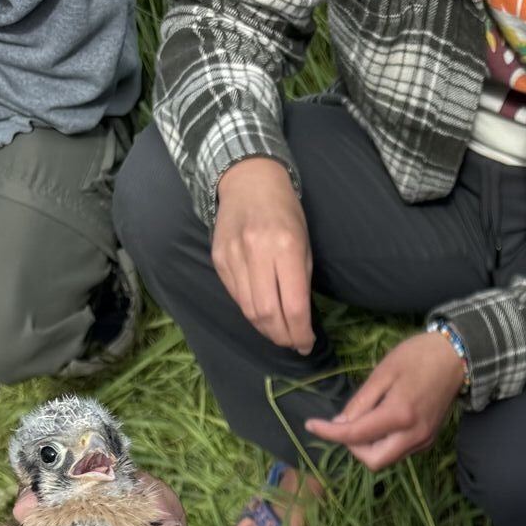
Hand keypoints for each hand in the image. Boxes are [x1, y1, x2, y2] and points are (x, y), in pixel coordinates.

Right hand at [213, 157, 314, 353]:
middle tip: (293, 343)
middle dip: (282, 336)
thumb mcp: (304, 242)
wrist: (248, 181)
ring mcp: (233, 257)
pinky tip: (262, 315)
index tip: (307, 344)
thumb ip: (301, 280)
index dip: (300, 332)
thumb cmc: (285, 212)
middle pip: (267, 313)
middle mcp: (257, 253)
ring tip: (280, 334)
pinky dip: (250, 311)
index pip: (293, 305)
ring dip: (266, 329)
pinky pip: (235, 296)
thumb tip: (300, 319)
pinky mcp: (218, 259)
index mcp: (286, 247)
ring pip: (248, 309)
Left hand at [304, 331, 465, 469]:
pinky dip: (383, 443)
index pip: (355, 435)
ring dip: (368, 447)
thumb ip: (361, 402)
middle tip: (345, 425)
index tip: (310, 425)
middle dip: (353, 448)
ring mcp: (423, 440)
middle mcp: (413, 435)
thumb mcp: (383, 373)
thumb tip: (340, 423)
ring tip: (363, 420)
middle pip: (373, 461)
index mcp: (399, 415)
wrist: (456, 357)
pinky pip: (399, 451)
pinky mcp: (428, 439)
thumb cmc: (418, 356)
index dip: (329, 432)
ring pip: (386, 459)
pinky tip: (380, 423)